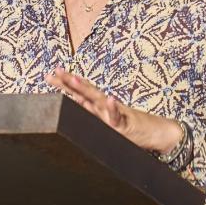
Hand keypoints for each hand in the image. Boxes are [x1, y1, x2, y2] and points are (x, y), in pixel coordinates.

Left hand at [45, 67, 183, 154]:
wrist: (155, 132)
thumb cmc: (128, 126)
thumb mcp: (105, 120)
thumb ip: (91, 112)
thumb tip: (75, 104)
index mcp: (98, 107)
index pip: (78, 92)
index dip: (64, 83)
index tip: (50, 74)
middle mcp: (104, 107)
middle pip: (83, 92)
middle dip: (68, 82)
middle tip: (54, 72)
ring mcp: (113, 114)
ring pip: (97, 100)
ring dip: (86, 89)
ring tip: (73, 79)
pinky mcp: (124, 124)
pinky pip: (118, 116)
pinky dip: (114, 108)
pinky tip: (111, 100)